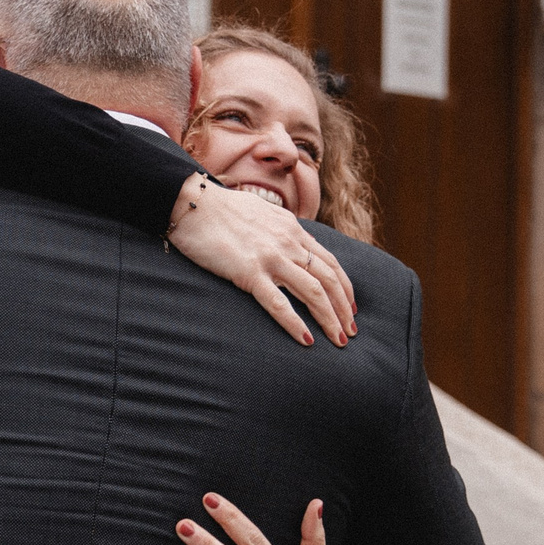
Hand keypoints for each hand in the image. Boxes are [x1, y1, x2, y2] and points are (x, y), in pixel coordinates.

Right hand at [166, 176, 355, 347]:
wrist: (193, 203)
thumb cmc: (219, 209)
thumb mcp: (261, 213)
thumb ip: (278, 229)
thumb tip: (287, 242)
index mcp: (292, 229)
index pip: (329, 261)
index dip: (344, 286)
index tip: (349, 306)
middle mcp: (289, 242)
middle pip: (329, 279)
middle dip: (343, 308)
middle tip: (350, 331)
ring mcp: (271, 257)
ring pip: (313, 292)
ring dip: (330, 319)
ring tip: (339, 341)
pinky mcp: (250, 271)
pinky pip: (280, 303)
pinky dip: (296, 324)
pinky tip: (307, 340)